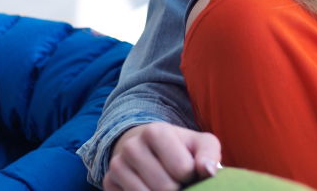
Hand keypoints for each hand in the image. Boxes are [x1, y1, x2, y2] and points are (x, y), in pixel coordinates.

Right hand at [104, 122, 220, 190]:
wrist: (147, 147)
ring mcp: (116, 165)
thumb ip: (209, 154)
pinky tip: (148, 188)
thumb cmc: (181, 148)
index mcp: (155, 131)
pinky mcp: (107, 183)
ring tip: (165, 183)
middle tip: (177, 180)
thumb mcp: (200, 144)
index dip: (191, 175)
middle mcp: (131, 146)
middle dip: (177, 188)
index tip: (188, 168)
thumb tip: (208, 170)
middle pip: (165, 188)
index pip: (183, 170)